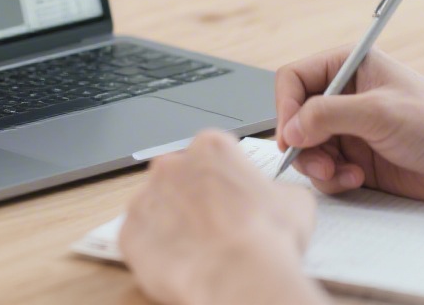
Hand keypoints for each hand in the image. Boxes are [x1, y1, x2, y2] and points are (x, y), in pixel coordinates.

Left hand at [120, 131, 327, 304]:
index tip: (232, 200)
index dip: (224, 180)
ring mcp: (145, 197)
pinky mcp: (129, 232)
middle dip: (193, 198)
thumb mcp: (294, 201)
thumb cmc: (267, 236)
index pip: (212, 156)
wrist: (239, 275)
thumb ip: (275, 189)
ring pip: (156, 208)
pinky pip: (140, 239)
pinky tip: (180, 264)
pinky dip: (156, 251)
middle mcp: (171, 164)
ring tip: (198, 250)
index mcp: (211, 147)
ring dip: (172, 224)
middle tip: (216, 227)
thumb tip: (274, 197)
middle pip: (179, 177)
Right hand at [275, 46, 423, 202]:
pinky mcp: (355, 158)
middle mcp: (344, 95)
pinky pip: (323, 170)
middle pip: (294, 117)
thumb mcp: (379, 112)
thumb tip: (291, 128)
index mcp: (348, 66)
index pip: (293, 79)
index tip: (290, 135)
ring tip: (341, 174)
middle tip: (317, 162)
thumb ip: (328, 114)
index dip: (285, 107)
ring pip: (306, 147)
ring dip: (316, 165)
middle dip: (302, 143)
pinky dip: (333, 179)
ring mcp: (349, 129)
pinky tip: (356, 179)